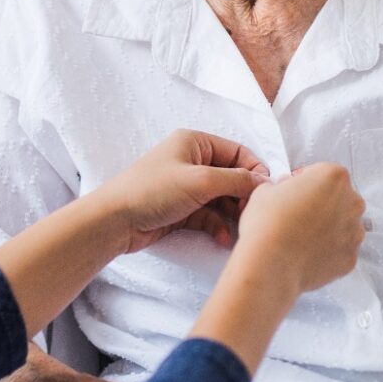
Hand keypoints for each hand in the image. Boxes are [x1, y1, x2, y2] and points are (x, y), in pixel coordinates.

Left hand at [96, 129, 269, 254]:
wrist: (116, 220)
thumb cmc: (154, 190)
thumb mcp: (201, 181)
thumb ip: (236, 180)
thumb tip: (265, 181)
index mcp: (195, 142)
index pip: (237, 152)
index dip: (254, 171)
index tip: (266, 193)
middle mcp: (192, 161)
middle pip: (232, 177)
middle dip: (244, 197)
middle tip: (252, 216)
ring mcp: (187, 186)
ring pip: (222, 199)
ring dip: (232, 215)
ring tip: (240, 231)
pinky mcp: (182, 209)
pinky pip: (210, 215)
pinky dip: (218, 225)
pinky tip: (223, 239)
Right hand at [236, 163, 364, 291]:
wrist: (271, 264)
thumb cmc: (268, 223)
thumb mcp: (266, 188)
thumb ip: (285, 186)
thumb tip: (288, 193)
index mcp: (334, 177)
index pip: (321, 172)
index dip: (303, 180)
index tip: (293, 190)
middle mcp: (352, 202)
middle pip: (338, 196)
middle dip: (320, 201)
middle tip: (296, 212)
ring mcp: (355, 233)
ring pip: (342, 223)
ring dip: (326, 225)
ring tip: (300, 234)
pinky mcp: (351, 258)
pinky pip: (340, 248)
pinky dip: (327, 248)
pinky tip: (306, 251)